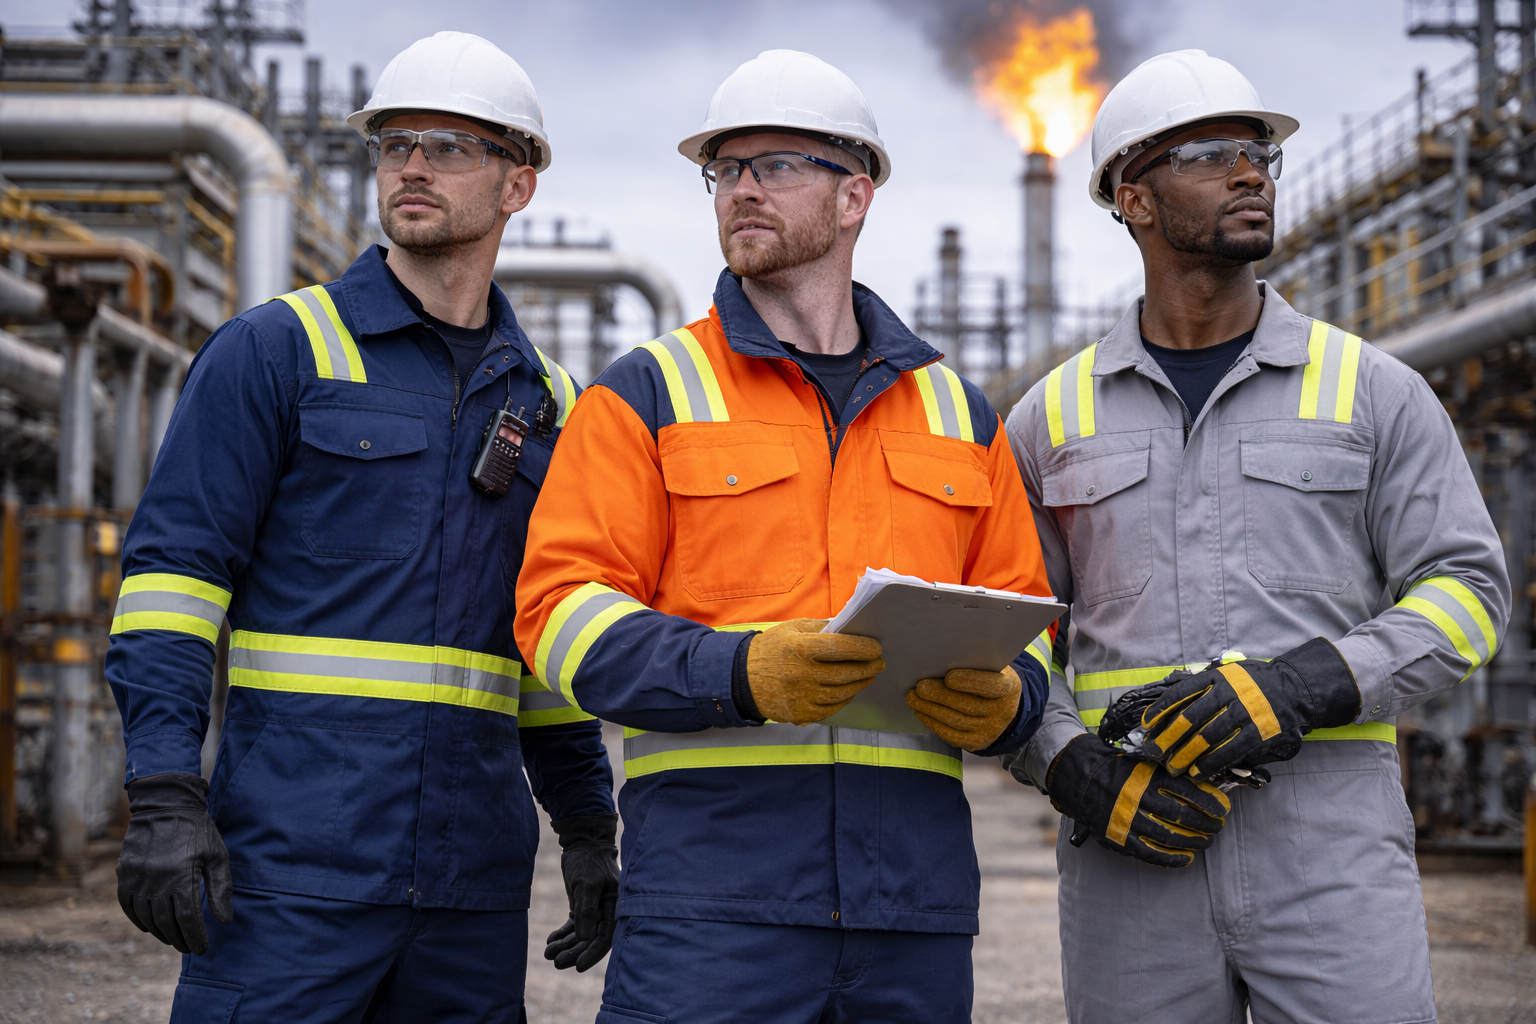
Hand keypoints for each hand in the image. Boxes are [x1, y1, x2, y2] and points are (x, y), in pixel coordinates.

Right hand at [116, 773, 232, 954]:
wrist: (165, 804)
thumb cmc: (197, 830)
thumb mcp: (216, 855)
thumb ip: (220, 889)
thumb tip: (224, 921)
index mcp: (181, 876)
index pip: (187, 918)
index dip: (195, 936)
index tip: (202, 948)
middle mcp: (155, 880)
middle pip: (166, 922)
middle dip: (179, 939)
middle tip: (189, 948)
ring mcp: (136, 878)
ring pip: (146, 917)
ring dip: (160, 933)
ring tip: (173, 938)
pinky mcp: (124, 874)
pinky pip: (128, 906)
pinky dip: (138, 920)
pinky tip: (150, 926)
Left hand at [545, 813, 619, 971]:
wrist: (582, 844)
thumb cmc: (588, 861)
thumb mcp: (586, 884)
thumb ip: (586, 910)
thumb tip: (584, 938)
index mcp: (616, 906)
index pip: (606, 937)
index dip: (593, 953)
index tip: (578, 966)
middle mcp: (607, 910)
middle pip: (592, 939)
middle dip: (575, 952)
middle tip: (556, 962)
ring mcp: (595, 909)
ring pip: (581, 935)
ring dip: (566, 945)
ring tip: (548, 954)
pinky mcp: (583, 906)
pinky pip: (574, 926)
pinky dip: (563, 934)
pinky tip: (551, 941)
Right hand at [746, 619, 883, 724]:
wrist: (742, 678)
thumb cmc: (771, 649)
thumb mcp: (793, 629)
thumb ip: (821, 628)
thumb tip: (850, 629)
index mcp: (800, 648)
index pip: (841, 647)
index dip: (863, 648)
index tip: (876, 647)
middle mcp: (802, 674)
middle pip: (846, 673)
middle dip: (868, 668)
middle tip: (879, 663)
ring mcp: (802, 697)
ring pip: (842, 693)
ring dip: (860, 684)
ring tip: (868, 676)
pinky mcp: (800, 714)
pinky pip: (831, 709)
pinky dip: (845, 699)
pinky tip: (850, 691)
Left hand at [906, 666, 1021, 750]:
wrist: (1003, 706)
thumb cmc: (989, 677)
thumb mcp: (989, 666)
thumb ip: (973, 663)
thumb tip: (940, 660)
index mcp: (1008, 687)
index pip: (990, 686)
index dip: (970, 682)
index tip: (949, 677)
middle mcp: (1002, 712)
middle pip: (967, 705)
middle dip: (940, 696)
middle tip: (920, 687)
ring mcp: (989, 730)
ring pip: (955, 721)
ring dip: (930, 709)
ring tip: (913, 698)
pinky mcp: (976, 743)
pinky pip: (951, 735)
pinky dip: (932, 722)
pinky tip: (920, 711)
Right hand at [1046, 734, 1229, 867]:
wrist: (1081, 779)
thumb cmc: (1117, 770)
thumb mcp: (1142, 763)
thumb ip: (1167, 774)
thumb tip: (1201, 785)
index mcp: (1146, 777)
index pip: (1186, 791)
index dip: (1209, 802)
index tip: (1223, 808)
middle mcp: (1138, 798)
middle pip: (1182, 816)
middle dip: (1206, 824)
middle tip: (1218, 827)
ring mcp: (1128, 820)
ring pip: (1170, 837)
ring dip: (1194, 842)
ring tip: (1206, 842)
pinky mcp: (1120, 837)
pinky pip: (1150, 853)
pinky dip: (1172, 858)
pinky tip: (1187, 858)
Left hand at [1138, 638, 1360, 779]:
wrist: (1294, 688)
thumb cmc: (1253, 684)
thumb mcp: (1227, 675)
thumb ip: (1204, 687)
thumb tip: (1171, 706)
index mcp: (1217, 677)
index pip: (1181, 693)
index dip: (1161, 709)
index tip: (1145, 724)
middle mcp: (1229, 694)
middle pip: (1190, 718)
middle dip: (1168, 737)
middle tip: (1153, 752)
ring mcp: (1245, 713)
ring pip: (1207, 737)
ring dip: (1186, 755)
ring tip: (1173, 767)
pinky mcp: (1259, 732)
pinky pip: (1230, 751)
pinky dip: (1211, 763)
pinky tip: (1199, 773)